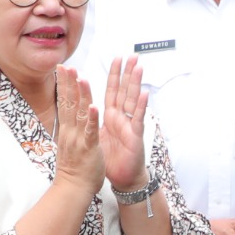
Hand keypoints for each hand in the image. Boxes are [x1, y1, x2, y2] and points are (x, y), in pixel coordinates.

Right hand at [50, 64, 103, 194]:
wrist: (73, 188)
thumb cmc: (74, 168)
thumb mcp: (68, 143)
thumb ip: (69, 128)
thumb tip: (67, 116)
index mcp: (67, 129)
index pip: (64, 103)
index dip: (64, 85)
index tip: (62, 69)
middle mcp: (70, 131)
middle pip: (69, 103)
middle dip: (69, 84)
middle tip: (67, 66)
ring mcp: (79, 139)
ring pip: (80, 114)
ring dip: (82, 95)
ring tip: (82, 78)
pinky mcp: (89, 148)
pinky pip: (91, 131)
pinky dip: (93, 119)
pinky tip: (95, 106)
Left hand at [101, 55, 149, 191]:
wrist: (122, 178)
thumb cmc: (112, 158)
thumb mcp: (99, 135)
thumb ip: (97, 120)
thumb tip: (89, 108)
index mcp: (111, 116)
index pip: (112, 91)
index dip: (114, 75)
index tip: (116, 58)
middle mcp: (122, 118)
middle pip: (125, 91)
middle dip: (128, 73)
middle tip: (132, 55)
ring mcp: (130, 125)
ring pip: (133, 100)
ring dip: (136, 84)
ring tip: (139, 67)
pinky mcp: (135, 137)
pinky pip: (138, 120)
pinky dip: (141, 107)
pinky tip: (145, 94)